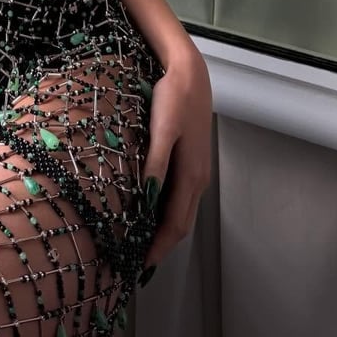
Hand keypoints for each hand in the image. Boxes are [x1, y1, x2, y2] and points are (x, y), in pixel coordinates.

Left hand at [141, 42, 211, 269]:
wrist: (189, 71)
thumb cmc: (173, 97)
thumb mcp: (162, 130)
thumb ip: (156, 164)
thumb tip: (147, 198)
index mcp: (191, 176)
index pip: (176, 224)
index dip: (160, 247)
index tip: (142, 266)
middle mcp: (198, 178)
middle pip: (181, 222)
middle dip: (162, 245)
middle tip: (138, 262)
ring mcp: (198, 170)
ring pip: (182, 210)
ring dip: (165, 229)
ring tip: (142, 241)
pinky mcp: (192, 159)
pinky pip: (181, 195)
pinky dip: (167, 210)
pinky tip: (152, 207)